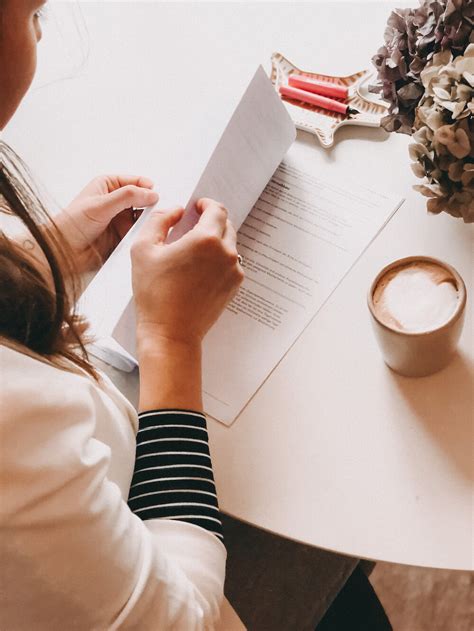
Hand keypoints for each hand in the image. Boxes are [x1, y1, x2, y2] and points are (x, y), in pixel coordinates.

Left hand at [54, 175, 158, 273]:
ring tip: (154, 223)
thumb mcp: (100, 206)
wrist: (63, 252)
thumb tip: (151, 193)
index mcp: (107, 185)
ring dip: (149, 220)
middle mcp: (115, 201)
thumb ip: (126, 197)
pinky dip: (145, 233)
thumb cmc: (71, 225)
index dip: (147, 187)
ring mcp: (120, 219)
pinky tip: (148, 235)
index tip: (157, 194)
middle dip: (151, 204)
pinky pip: (140, 232)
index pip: (134, 181)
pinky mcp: (123, 236)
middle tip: (160, 210)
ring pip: (143, 216)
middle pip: (142, 199)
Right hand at [131, 198, 243, 349]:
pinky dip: (219, 259)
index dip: (206, 204)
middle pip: (226, 225)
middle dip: (211, 221)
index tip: (197, 206)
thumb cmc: (154, 294)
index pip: (216, 209)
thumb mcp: (143, 249)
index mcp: (206, 239)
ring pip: (230, 244)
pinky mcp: (234, 286)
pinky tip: (200, 268)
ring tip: (195, 249)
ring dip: (216, 240)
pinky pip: (231, 263)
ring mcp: (233, 271)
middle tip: (194, 226)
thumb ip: (159, 220)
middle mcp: (226, 253)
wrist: (171, 333)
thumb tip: (175, 210)